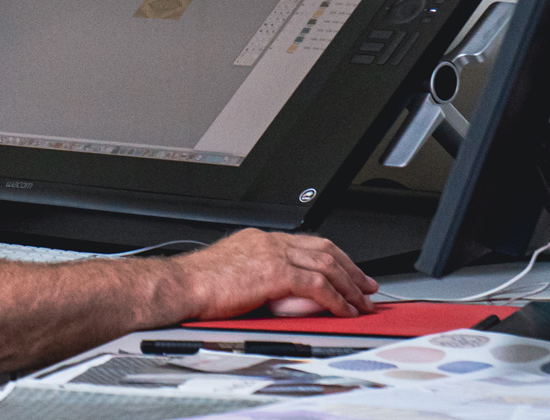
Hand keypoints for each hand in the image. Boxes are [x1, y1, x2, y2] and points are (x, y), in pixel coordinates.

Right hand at [177, 229, 377, 319]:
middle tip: (368, 286)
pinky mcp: (275, 273)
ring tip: (363, 303)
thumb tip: (278, 294)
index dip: (333, 257)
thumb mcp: (234, 274)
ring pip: (326, 266)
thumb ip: (259, 276)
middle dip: (351, 268)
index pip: (306, 243)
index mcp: (259, 239)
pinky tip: (344, 310)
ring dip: (350, 286)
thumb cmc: (197, 286)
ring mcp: (273, 254)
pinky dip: (336, 299)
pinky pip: (317, 285)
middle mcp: (269, 241)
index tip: (347, 272)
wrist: (182, 286)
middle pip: (323, 249)